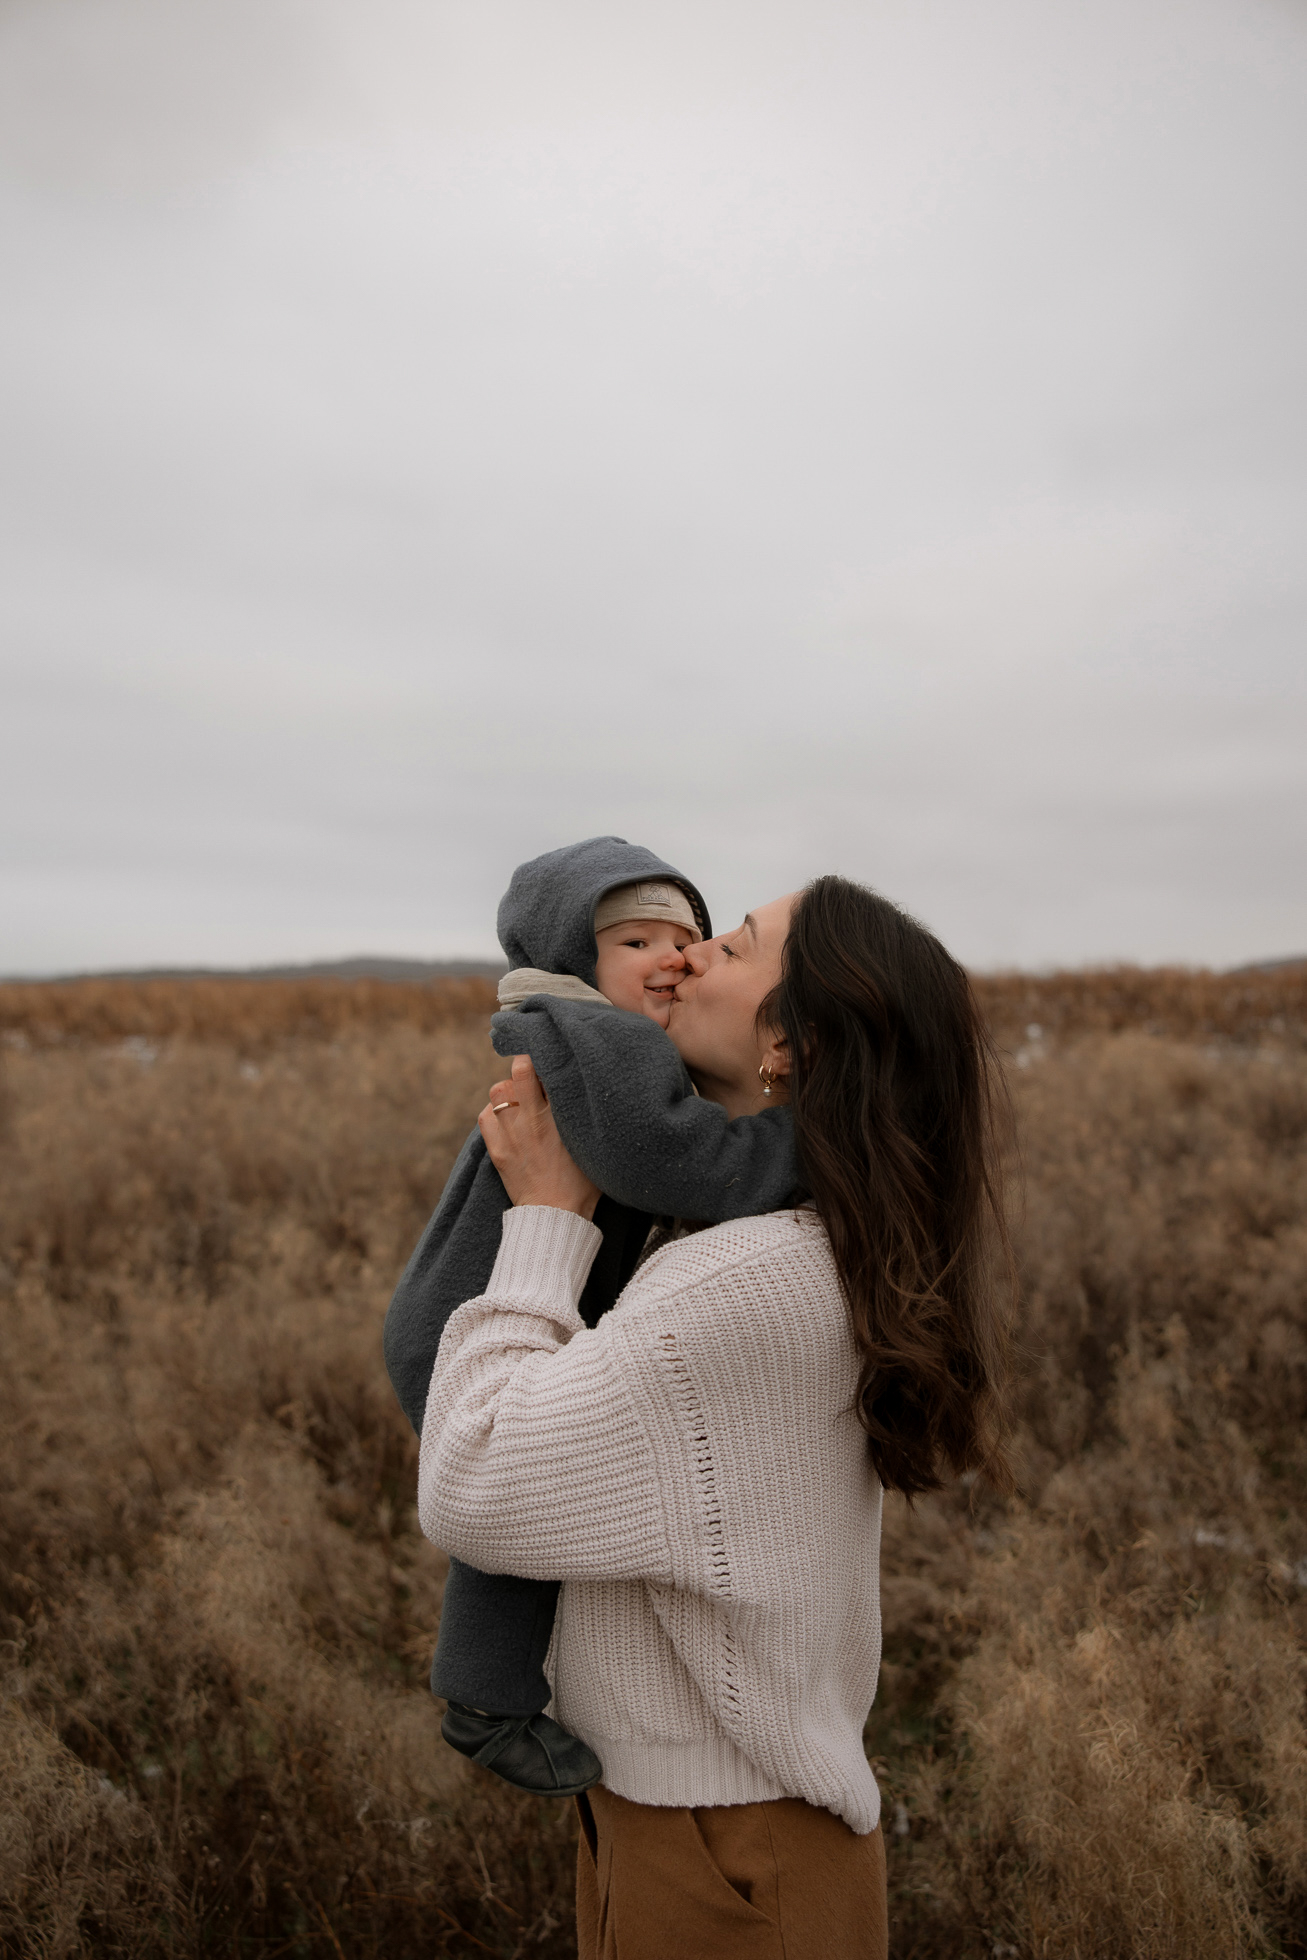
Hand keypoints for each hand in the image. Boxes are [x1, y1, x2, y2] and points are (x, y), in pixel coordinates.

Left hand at [478, 1055, 600, 1219]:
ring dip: (508, 1090)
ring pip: (498, 1091)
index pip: (541, 1069)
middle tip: (534, 1075)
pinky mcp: (497, 1150)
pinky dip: (493, 1112)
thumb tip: (583, 1085)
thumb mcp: (592, 1141)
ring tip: (520, 1098)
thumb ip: (584, 1112)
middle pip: (517, 1072)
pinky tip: (507, 1118)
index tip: (549, 1056)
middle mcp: (532, 1120)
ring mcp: (511, 1135)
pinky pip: (484, 1117)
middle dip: (524, 1067)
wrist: (557, 1214)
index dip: (543, 1057)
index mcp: (557, 1117)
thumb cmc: (583, 1181)